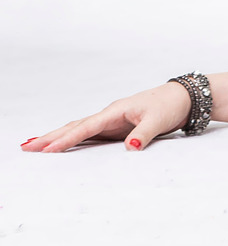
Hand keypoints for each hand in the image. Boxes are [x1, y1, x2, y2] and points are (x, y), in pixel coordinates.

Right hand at [21, 82, 191, 152]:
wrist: (183, 97)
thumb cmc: (170, 105)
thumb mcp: (159, 120)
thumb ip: (143, 134)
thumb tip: (130, 149)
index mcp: (116, 111)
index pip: (86, 127)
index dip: (66, 139)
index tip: (47, 149)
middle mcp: (109, 115)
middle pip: (75, 127)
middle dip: (51, 137)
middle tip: (27, 147)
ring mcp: (111, 121)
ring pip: (79, 130)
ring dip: (58, 138)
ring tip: (34, 146)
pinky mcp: (116, 128)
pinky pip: (90, 135)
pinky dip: (73, 140)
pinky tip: (62, 146)